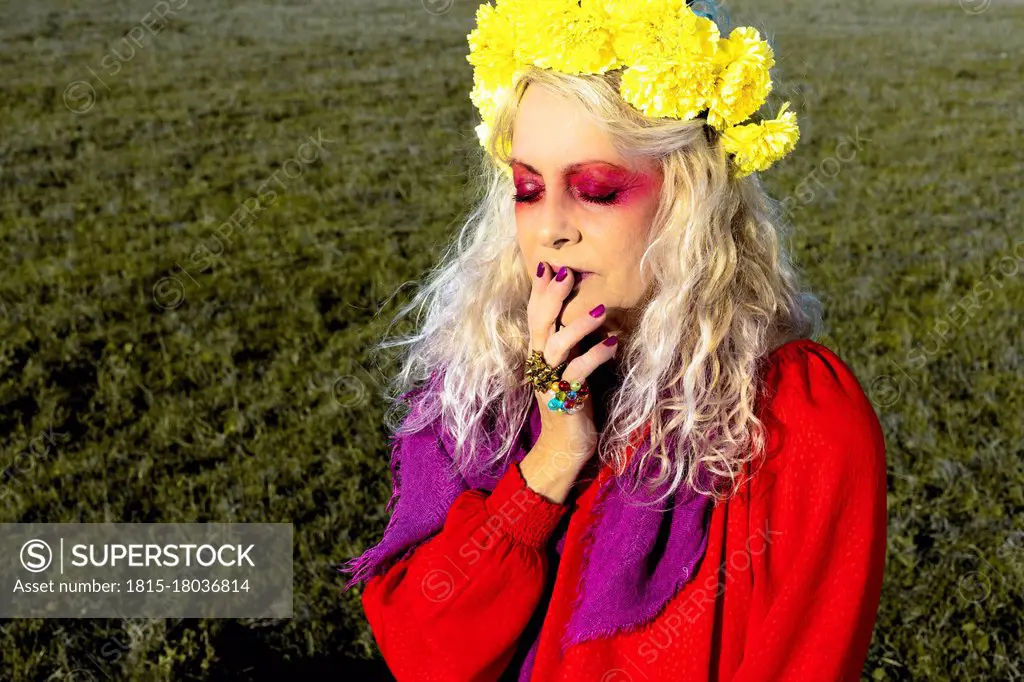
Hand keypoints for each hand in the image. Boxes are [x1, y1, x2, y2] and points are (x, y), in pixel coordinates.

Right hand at [519, 262, 618, 503]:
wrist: (565, 448)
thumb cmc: (574, 402)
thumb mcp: (573, 365)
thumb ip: (574, 340)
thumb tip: (588, 307)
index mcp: (540, 354)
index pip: (535, 315)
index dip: (540, 290)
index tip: (549, 262)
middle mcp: (540, 365)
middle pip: (538, 324)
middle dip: (551, 297)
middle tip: (567, 273)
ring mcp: (549, 382)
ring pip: (555, 347)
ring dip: (578, 325)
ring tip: (601, 309)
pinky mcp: (563, 401)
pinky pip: (576, 374)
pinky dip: (594, 357)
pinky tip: (612, 344)